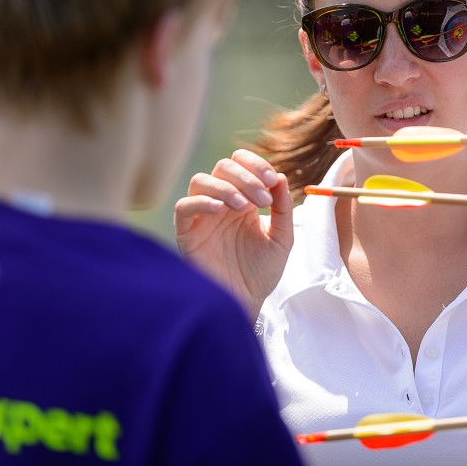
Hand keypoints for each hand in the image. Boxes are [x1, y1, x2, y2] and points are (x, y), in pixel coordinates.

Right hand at [174, 149, 293, 318]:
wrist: (247, 302)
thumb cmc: (262, 272)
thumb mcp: (282, 237)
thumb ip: (283, 207)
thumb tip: (280, 176)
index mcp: (243, 199)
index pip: (241, 164)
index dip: (256, 164)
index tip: (273, 180)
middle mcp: (221, 203)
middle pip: (222, 167)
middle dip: (246, 176)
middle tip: (263, 199)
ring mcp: (202, 217)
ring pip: (200, 180)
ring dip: (226, 187)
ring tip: (246, 207)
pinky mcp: (187, 234)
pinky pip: (183, 207)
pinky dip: (201, 202)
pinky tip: (221, 210)